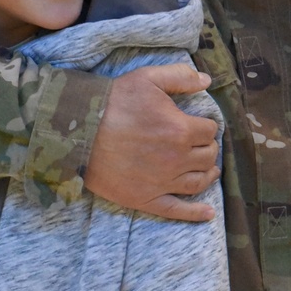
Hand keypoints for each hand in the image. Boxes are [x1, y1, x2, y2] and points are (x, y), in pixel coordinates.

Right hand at [85, 63, 220, 220]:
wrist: (80, 131)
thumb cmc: (113, 102)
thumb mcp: (147, 78)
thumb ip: (180, 77)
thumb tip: (207, 79)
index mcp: (180, 129)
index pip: (209, 131)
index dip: (206, 126)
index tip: (200, 125)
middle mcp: (177, 159)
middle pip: (207, 156)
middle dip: (207, 148)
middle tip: (201, 144)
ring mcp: (162, 182)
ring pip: (198, 181)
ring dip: (208, 174)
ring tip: (210, 170)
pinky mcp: (146, 198)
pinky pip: (177, 210)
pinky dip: (196, 213)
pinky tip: (208, 213)